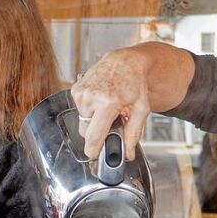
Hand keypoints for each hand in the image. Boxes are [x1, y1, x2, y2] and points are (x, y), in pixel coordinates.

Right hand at [70, 47, 151, 161]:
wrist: (125, 62)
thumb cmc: (135, 83)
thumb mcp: (141, 109)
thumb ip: (134, 133)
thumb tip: (127, 153)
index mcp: (109, 102)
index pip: (94, 136)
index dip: (93, 150)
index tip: (94, 155)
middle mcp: (91, 97)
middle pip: (85, 132)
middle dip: (96, 133)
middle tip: (110, 126)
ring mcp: (81, 92)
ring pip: (82, 121)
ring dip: (93, 121)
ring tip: (107, 109)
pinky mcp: (75, 89)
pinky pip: (79, 110)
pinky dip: (89, 110)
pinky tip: (100, 101)